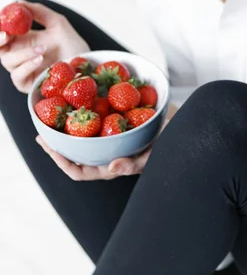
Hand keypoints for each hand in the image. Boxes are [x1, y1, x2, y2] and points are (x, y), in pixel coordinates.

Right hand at [0, 0, 89, 93]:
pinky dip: (27, 65)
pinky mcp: (28, 84)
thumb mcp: (58, 23)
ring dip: (23, 53)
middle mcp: (20, 53)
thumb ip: (39, 11)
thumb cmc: (73, 46)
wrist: (85, 65)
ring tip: (43, 48)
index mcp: (24, 39)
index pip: (4, 31)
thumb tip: (18, 2)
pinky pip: (18, 75)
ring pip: (8, 60)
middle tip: (6, 34)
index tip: (3, 16)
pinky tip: (40, 59)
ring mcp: (23, 69)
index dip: (0, 25)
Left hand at [35, 118, 170, 180]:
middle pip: (74, 156)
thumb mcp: (153, 154)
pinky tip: (72, 102)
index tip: (50, 149)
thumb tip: (112, 168)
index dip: (62, 163)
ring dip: (64, 131)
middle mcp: (106, 155)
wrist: (178, 123)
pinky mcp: (112, 126)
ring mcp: (108, 141)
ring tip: (49, 119)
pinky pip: (91, 123)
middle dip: (55, 147)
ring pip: (80, 140)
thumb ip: (134, 164)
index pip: (80, 172)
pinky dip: (80, 115)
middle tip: (41, 133)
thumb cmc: (167, 141)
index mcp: (111, 167)